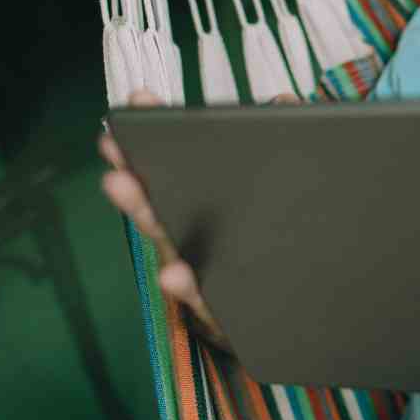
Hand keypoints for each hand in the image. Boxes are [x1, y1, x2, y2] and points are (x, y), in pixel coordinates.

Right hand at [99, 88, 299, 350]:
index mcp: (211, 208)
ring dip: (145, 215)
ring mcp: (205, 273)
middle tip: (110, 145)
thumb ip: (285, 148)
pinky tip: (173, 273)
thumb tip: (283, 102)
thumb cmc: (282, 248)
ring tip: (120, 185)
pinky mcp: (222, 310)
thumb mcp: (289, 192)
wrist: (309, 317)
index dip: (157, 135)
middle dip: (135, 169)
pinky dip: (185, 285)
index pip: (181, 169)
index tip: (138, 102)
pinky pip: (202, 298)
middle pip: (160, 205)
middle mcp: (198, 239)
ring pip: (169, 244)